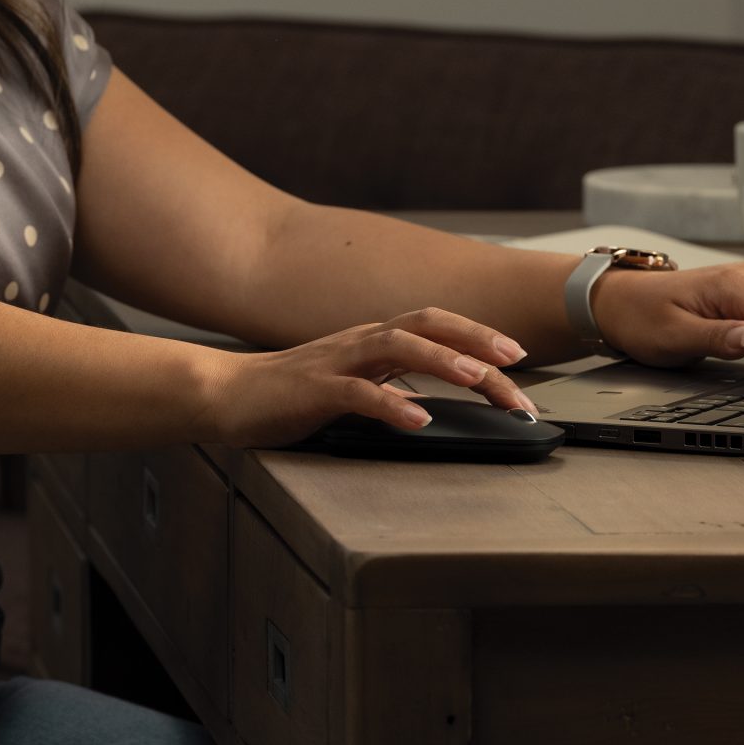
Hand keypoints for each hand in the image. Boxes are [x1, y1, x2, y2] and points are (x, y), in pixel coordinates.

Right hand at [194, 308, 535, 447]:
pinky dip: (392, 404)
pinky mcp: (314, 390)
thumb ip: (388, 388)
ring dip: (443, 361)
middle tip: (517, 362)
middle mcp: (360, 342)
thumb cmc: (289, 395)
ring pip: (398, 348)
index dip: (479, 336)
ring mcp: (337, 362)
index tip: (518, 360)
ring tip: (480, 379)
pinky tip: (418, 419)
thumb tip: (430, 404)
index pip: (435, 327)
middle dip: (476, 339)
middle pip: (427, 324)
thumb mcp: (350, 387)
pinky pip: (358, 393)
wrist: (225, 394)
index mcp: (372, 341)